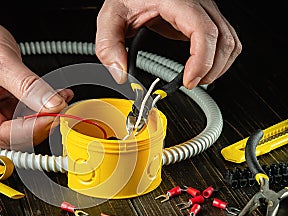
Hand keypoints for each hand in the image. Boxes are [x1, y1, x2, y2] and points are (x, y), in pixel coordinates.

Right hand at [0, 16, 72, 149]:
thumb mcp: (2, 61)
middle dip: (39, 125)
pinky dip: (42, 109)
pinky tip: (55, 97)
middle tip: (60, 109)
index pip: (2, 134)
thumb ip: (28, 86)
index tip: (52, 116)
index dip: (30, 129)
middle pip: (13, 138)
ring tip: (61, 99)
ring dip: (44, 118)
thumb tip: (53, 105)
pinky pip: (26, 117)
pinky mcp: (4, 110)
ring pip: (23, 130)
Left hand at [95, 0, 241, 88]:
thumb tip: (121, 73)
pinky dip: (219, 58)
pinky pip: (223, 38)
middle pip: (223, 38)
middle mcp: (197, 3)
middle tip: (191, 84)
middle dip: (211, 68)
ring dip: (219, 65)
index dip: (201, 60)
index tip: (189, 80)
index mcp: (177, 1)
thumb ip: (109, 45)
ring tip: (198, 79)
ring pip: (229, 40)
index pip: (203, 30)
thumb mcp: (111, 16)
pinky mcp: (203, 18)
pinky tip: (203, 68)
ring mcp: (204, 10)